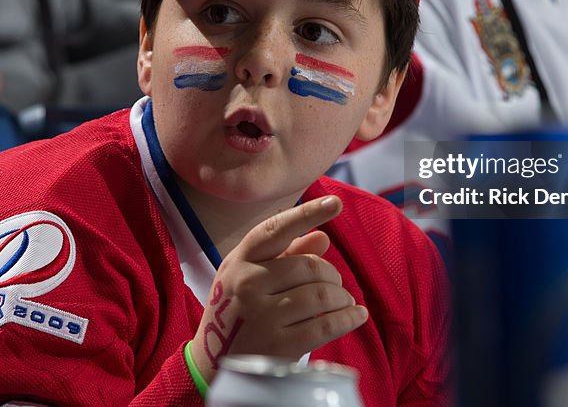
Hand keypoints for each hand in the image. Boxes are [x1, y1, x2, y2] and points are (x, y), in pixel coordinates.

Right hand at [190, 196, 367, 382]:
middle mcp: (247, 284)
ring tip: (344, 301)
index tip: (336, 203)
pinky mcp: (277, 346)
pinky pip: (326, 325)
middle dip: (331, 274)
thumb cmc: (237, 311)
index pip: (276, 230)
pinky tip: (356, 315)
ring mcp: (261, 316)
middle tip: (336, 284)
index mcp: (239, 261)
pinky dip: (348, 318)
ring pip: (320, 295)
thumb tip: (322, 237)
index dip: (307, 214)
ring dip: (342, 297)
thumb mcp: (249, 277)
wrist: (211, 364)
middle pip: (309, 266)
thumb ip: (285, 255)